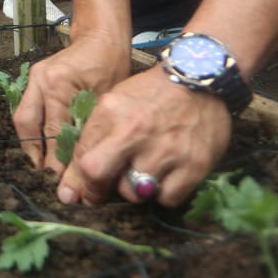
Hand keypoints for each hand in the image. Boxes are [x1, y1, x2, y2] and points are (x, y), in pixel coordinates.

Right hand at [12, 36, 128, 171]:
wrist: (100, 38)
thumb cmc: (112, 66)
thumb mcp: (106, 101)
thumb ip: (90, 130)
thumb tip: (84, 163)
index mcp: (59, 85)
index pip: (55, 131)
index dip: (58, 159)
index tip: (63, 181)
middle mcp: (40, 81)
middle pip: (30, 126)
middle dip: (38, 155)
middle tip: (48, 177)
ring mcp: (33, 79)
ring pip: (22, 120)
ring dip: (30, 144)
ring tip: (41, 165)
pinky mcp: (32, 79)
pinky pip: (26, 110)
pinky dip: (31, 131)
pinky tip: (42, 146)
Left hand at [56, 68, 231, 207]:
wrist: (201, 79)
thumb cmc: (154, 93)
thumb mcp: (118, 101)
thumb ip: (96, 133)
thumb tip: (78, 173)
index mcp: (111, 111)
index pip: (81, 156)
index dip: (76, 180)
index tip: (77, 192)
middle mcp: (135, 130)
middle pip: (98, 175)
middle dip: (96, 191)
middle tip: (101, 193)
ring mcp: (166, 149)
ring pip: (134, 193)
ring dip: (135, 189)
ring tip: (143, 171)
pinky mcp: (194, 165)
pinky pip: (167, 198)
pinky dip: (164, 192)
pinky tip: (167, 175)